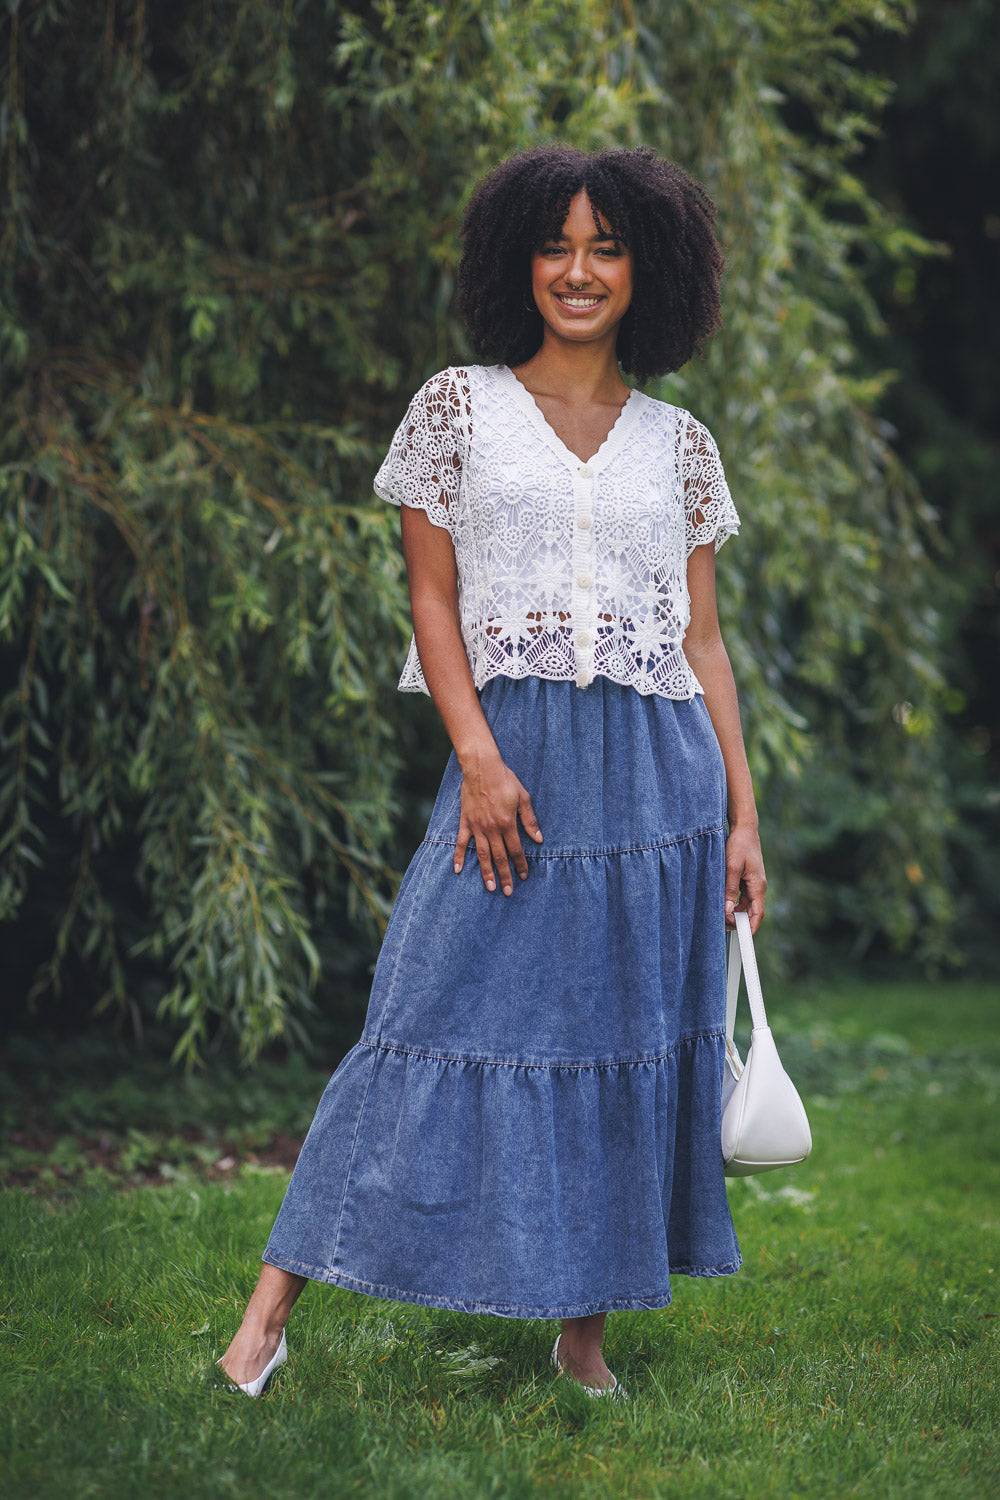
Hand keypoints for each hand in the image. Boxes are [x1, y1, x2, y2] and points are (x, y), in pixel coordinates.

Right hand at [454, 753, 542, 895]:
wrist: (482, 767)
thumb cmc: (505, 780)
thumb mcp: (523, 798)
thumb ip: (530, 820)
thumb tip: (539, 839)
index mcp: (507, 823)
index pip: (515, 850)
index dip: (520, 865)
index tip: (523, 877)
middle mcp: (492, 828)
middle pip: (499, 857)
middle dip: (504, 876)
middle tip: (507, 891)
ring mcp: (477, 826)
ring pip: (482, 854)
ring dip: (486, 872)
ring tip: (489, 887)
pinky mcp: (465, 822)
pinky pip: (460, 843)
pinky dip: (458, 857)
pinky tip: (457, 870)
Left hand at [724, 825, 765, 933]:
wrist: (744, 828)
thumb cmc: (740, 845)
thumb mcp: (731, 868)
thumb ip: (729, 889)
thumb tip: (726, 909)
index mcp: (758, 885)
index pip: (758, 913)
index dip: (751, 927)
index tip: (744, 938)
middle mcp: (758, 886)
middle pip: (750, 911)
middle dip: (738, 920)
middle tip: (723, 923)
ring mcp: (752, 882)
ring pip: (744, 904)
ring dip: (734, 910)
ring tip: (719, 913)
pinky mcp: (746, 878)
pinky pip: (741, 895)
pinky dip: (732, 901)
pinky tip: (722, 901)